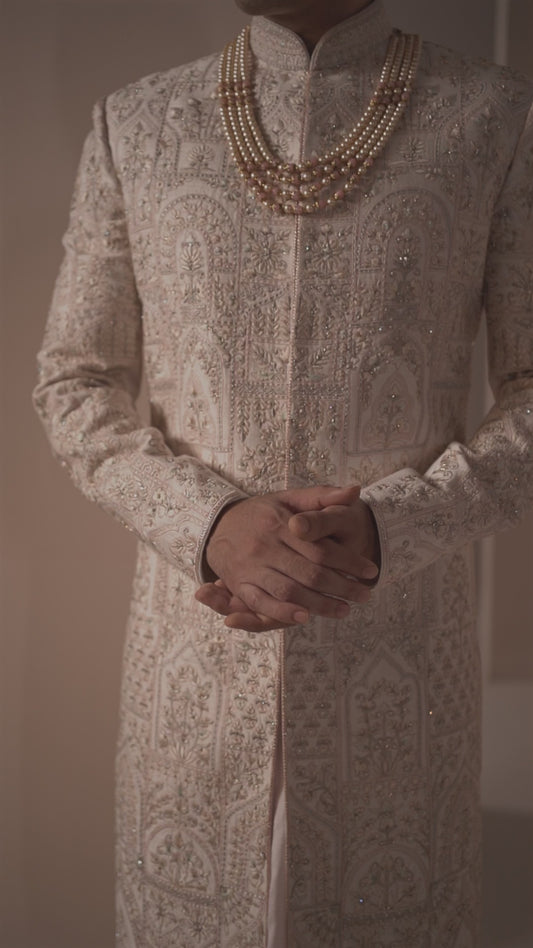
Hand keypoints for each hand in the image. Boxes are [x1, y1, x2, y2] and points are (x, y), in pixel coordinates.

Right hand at [195, 485, 379, 630]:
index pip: (321, 548)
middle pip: (310, 573)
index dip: (349, 562)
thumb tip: (355, 491)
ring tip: (344, 610)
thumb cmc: (261, 513)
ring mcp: (252, 567)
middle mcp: (266, 546)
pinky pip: (261, 603)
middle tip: (365, 596)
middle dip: (341, 587)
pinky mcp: (240, 584)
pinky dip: (283, 612)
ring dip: (319, 604)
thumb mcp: (289, 498)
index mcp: (281, 524)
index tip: (371, 571)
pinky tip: (305, 618)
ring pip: (290, 590)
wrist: (217, 524)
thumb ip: (322, 496)